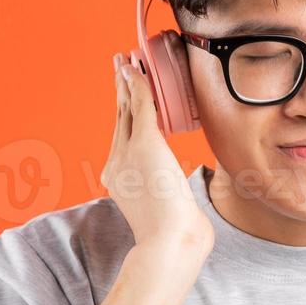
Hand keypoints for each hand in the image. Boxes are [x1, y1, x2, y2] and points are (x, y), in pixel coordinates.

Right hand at [101, 53, 213, 256]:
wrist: (169, 243)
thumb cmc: (177, 237)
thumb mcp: (170, 215)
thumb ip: (173, 205)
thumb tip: (188, 209)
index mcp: (119, 179)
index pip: (122, 139)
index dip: (123, 112)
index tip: (125, 95)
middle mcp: (117, 164)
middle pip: (119, 118)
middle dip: (120, 90)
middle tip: (119, 65)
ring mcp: (127, 155)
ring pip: (126, 109)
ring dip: (126, 82)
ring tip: (125, 61)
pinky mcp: (144, 146)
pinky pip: (140, 108)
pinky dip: (138, 86)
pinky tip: (137, 71)